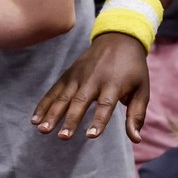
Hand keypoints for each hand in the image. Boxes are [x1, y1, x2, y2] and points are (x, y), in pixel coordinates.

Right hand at [31, 32, 148, 142]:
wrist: (119, 38)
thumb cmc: (133, 69)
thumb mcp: (142, 89)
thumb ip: (137, 114)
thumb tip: (136, 139)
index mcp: (114, 84)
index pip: (106, 105)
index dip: (99, 120)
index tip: (91, 135)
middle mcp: (94, 79)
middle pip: (80, 102)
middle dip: (71, 120)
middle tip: (63, 137)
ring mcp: (78, 76)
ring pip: (63, 97)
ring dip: (52, 114)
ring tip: (43, 130)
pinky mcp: (68, 75)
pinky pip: (54, 91)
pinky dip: (44, 104)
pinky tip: (35, 119)